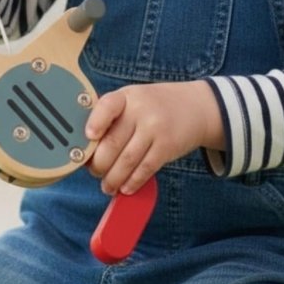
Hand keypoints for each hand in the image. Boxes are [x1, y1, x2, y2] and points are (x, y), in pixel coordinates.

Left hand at [84, 81, 224, 195]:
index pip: (107, 106)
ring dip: (113, 178)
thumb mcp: (134, 100)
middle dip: (99, 164)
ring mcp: (155, 128)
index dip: (95, 122)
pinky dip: (133, 181)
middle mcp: (141, 110)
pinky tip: (125, 187)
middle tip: (95, 172)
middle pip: (113, 142)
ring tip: (107, 186)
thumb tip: (86, 148)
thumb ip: (111, 116)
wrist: (196, 107)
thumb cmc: (155, 106)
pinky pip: (145, 168)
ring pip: (127, 160)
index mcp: (126, 96)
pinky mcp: (167, 146)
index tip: (88, 137)